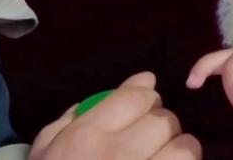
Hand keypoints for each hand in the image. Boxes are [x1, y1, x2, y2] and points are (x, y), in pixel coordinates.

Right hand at [29, 72, 200, 159]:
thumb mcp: (46, 152)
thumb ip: (81, 114)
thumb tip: (141, 81)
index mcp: (85, 139)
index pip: (137, 97)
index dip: (144, 98)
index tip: (141, 109)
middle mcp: (118, 156)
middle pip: (165, 121)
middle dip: (159, 127)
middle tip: (147, 140)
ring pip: (186, 148)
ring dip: (178, 151)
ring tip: (162, 159)